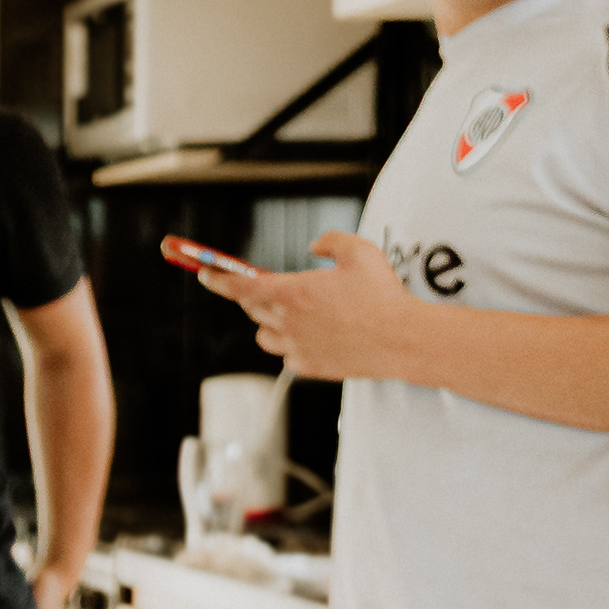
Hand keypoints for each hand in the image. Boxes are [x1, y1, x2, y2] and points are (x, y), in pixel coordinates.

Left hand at [192, 230, 422, 381]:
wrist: (403, 340)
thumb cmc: (382, 294)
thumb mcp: (359, 251)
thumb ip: (331, 241)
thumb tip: (314, 245)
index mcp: (291, 293)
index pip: (239, 286)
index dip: (217, 279)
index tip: (204, 272)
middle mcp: (286, 322)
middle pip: (252, 308)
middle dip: (254, 296)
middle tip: (267, 286)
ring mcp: (295, 348)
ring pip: (264, 334)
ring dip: (269, 322)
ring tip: (291, 313)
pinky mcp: (308, 367)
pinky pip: (286, 355)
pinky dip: (291, 344)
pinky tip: (311, 336)